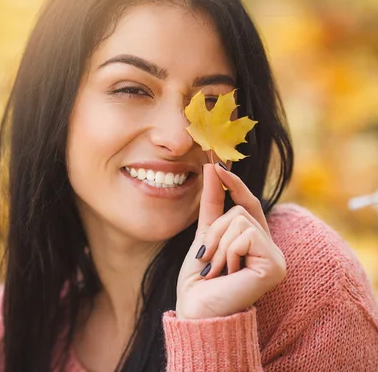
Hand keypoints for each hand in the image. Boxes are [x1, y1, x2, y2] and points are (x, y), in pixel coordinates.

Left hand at [175, 163, 286, 318]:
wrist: (197, 309)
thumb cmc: (199, 279)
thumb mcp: (204, 235)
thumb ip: (212, 204)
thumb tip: (213, 166)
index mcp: (254, 241)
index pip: (248, 203)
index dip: (234, 184)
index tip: (215, 164)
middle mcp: (269, 247)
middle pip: (239, 210)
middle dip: (214, 233)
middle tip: (208, 261)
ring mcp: (275, 257)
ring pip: (240, 220)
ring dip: (218, 245)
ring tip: (216, 270)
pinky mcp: (275, 265)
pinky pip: (244, 235)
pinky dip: (227, 252)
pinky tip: (228, 274)